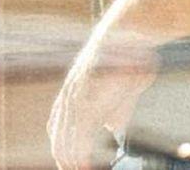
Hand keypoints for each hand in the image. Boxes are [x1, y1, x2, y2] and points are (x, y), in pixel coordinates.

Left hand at [47, 10, 159, 169]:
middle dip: (63, 158)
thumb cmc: (130, 59)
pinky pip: (79, 133)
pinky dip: (80, 153)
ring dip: (70, 160)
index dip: (61, 147)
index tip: (68, 163)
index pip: (57, 127)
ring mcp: (77, 96)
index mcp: (73, 91)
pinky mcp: (88, 97)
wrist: (132, 33)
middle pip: (57, 136)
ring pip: (65, 138)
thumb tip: (113, 127)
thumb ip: (115, 109)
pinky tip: (84, 165)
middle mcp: (69, 94)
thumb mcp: (121, 90)